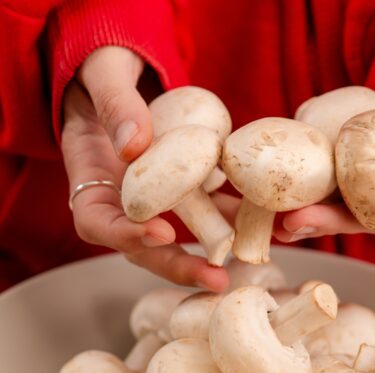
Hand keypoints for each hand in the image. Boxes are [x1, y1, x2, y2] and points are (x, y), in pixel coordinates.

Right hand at [62, 46, 227, 290]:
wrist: (124, 74)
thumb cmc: (103, 70)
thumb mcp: (104, 74)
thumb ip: (116, 105)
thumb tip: (134, 146)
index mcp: (90, 179)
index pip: (97, 222)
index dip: (126, 235)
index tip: (161, 233)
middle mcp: (122, 199)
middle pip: (143, 245)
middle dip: (178, 264)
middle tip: (215, 278)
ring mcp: (156, 197)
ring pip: (182, 232)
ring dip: (214, 249)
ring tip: (249, 260)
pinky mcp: (185, 187)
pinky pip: (208, 206)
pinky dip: (233, 217)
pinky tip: (262, 220)